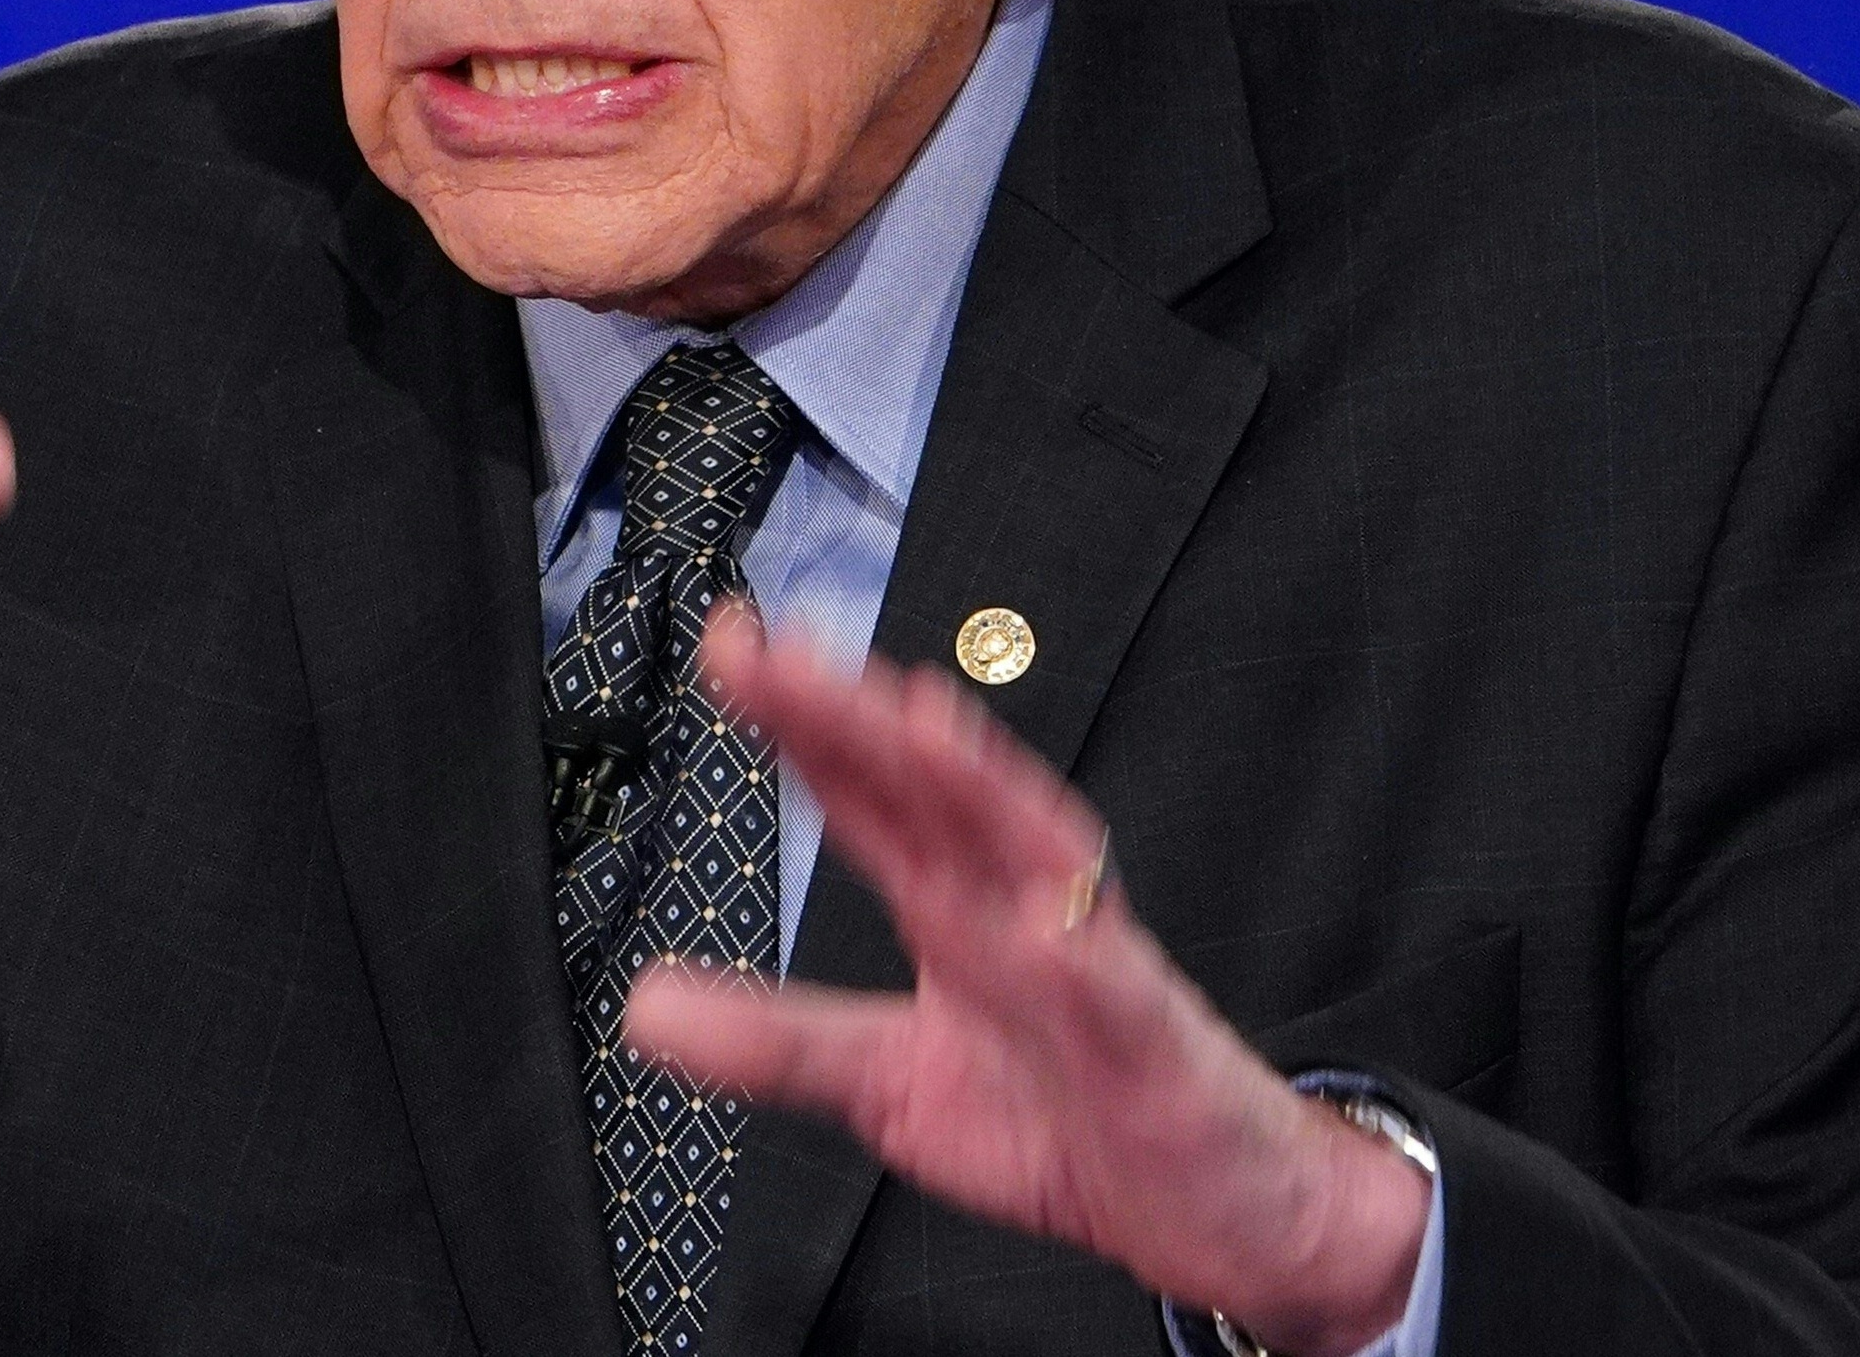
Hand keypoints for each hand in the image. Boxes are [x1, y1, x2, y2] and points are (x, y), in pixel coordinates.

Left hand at [626, 615, 1429, 1356]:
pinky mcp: (1154, 1047)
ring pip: (1032, 852)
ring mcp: (1090, 966)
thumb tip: (644, 1010)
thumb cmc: (1066, 1119)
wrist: (1215, 1211)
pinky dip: (1087, 956)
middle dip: (857, 715)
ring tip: (912, 718)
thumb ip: (774, 1039)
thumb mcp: (886, 1082)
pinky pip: (1120, 994)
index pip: (865, 792)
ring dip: (976, 783)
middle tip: (780, 650)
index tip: (730, 648)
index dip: (797, 721)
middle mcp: (1017, 907)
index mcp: (952, 905)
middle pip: (932, 791)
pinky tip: (1049, 920)